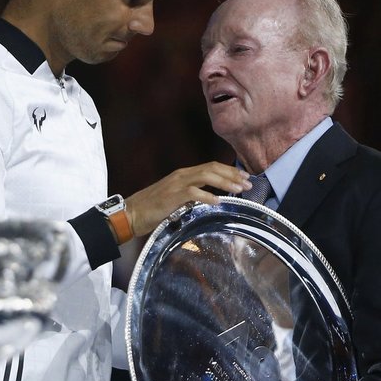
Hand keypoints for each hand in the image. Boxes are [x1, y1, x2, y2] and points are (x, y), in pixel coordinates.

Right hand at [125, 162, 249, 236]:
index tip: (244, 177)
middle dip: (232, 175)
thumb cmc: (153, 208)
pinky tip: (218, 201)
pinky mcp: (172, 196)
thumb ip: (191, 195)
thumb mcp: (176, 198)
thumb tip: (210, 199)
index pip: (211, 167)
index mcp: (183, 175)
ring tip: (239, 190)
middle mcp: (182, 175)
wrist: (131, 213)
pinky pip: (193, 192)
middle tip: (248, 183)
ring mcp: (177, 184)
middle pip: (212, 168)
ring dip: (225, 182)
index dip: (229, 171)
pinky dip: (207, 195)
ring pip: (206, 176)